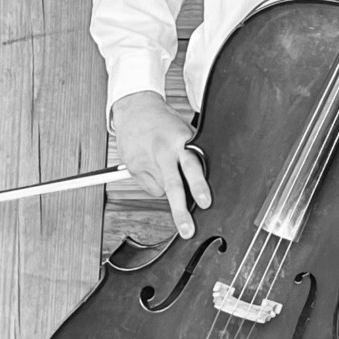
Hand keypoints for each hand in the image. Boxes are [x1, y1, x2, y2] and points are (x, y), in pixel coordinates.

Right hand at [113, 90, 209, 238]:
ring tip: (167, 171)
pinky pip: (151, 188)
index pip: (192, 166)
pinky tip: (156, 169)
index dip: (199, 185)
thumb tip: (203, 184)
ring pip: (162, 190)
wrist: (136, 109)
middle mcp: (163, 152)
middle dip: (181, 211)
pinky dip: (156, 185)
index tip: (205, 202)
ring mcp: (146, 161)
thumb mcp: (186, 133)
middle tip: (188, 229)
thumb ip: (194, 155)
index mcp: (181, 141)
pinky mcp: (133, 168)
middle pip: (173, 185)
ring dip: (170, 190)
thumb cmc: (165, 123)